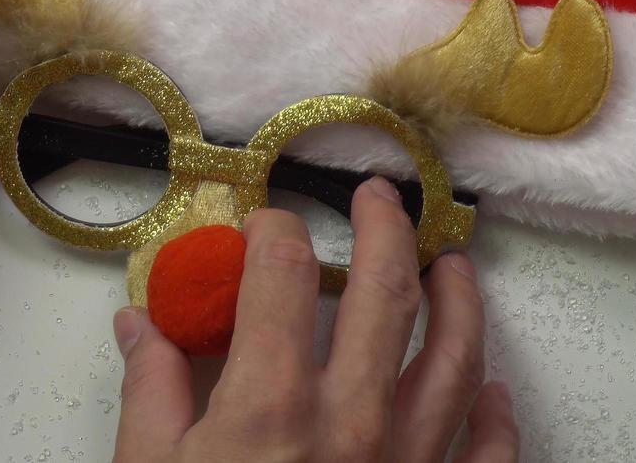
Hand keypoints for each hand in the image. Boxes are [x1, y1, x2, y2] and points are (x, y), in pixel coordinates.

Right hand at [111, 178, 518, 462]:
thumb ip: (151, 392)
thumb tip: (141, 324)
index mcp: (270, 407)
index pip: (282, 277)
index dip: (275, 233)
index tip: (269, 223)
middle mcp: (351, 423)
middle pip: (387, 293)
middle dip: (386, 230)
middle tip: (381, 198)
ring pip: (455, 357)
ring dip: (460, 301)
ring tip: (454, 265)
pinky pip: (486, 452)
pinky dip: (494, 414)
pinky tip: (491, 388)